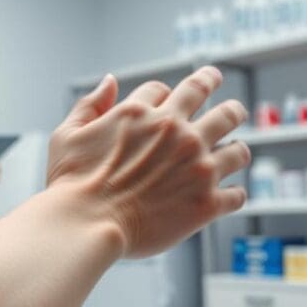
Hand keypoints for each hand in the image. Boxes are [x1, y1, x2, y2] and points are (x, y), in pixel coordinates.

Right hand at [46, 66, 250, 257]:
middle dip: (230, 107)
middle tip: (235, 109)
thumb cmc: (70, 184)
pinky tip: (227, 197)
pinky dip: (233, 195)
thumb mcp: (67, 135)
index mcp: (141, 113)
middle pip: (220, 109)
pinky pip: (236, 195)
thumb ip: (89, 105)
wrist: (84, 225)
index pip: (166, 90)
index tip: (170, 104)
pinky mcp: (206, 203)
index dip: (167, 96)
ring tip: (236, 153)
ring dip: (237, 150)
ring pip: (238, 149)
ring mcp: (196, 167)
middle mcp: (175, 133)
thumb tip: (110, 81)